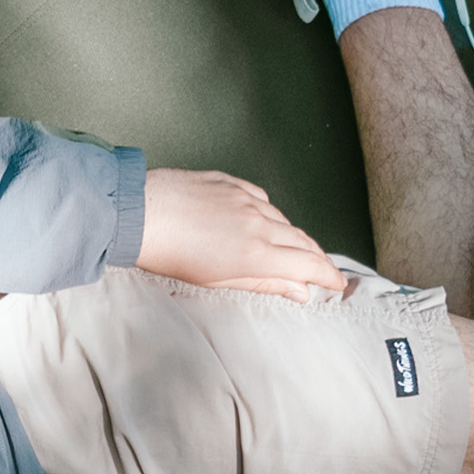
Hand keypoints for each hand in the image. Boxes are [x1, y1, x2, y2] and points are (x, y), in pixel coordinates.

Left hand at [135, 167, 343, 301]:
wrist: (136, 213)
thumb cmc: (168, 252)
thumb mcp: (218, 280)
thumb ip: (264, 284)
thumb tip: (298, 291)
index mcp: (257, 253)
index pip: (308, 264)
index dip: (328, 275)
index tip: (337, 284)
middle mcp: (258, 222)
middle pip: (302, 241)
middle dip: (316, 258)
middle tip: (321, 271)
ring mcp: (245, 198)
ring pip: (282, 219)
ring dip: (292, 237)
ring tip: (290, 251)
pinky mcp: (230, 181)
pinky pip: (261, 198)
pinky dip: (268, 214)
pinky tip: (261, 222)